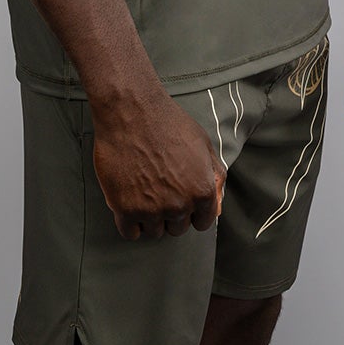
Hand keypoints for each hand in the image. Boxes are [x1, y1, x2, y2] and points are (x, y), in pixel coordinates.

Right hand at [90, 90, 226, 239]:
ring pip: (154, 232)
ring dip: (150, 218)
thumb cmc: (168, 123)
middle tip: (159, 188)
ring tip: (143, 191)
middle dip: (171, 213)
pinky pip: (130, 233)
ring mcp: (152, 209)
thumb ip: (214, 177)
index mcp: (202, 192)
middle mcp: (180, 205)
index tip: (180, 197)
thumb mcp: (203, 145)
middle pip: (178, 228)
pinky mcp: (125, 209)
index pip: (202, 222)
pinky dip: (130, 222)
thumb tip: (218, 206)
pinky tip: (128, 201)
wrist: (131, 111)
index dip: (192, 210)